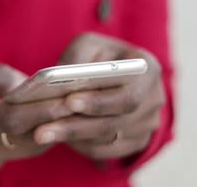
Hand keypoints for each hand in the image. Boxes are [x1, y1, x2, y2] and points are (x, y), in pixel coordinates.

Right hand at [0, 53, 72, 172]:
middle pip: (24, 136)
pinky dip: (39, 136)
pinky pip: (20, 151)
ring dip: (51, 129)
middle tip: (82, 101)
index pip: (8, 117)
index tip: (67, 97)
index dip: (40, 109)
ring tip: (74, 108)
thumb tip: (21, 83)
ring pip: (27, 148)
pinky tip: (51, 119)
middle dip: (55, 119)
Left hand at [33, 33, 164, 159]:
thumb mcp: (88, 46)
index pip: (126, 93)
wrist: (114, 75)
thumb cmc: (97, 56)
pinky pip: (105, 150)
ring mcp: (148, 124)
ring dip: (72, 137)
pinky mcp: (136, 141)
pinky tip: (57, 137)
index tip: (69, 102)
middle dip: (77, 125)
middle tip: (43, 129)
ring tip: (41, 134)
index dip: (98, 100)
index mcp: (147, 69)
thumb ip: (76, 59)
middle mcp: (154, 100)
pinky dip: (80, 145)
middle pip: (117, 121)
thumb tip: (57, 80)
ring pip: (107, 138)